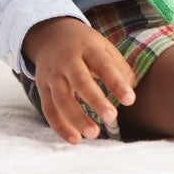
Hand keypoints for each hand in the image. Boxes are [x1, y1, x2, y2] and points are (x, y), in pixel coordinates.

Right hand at [23, 16, 135, 143]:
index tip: (130, 99)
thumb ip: (117, 66)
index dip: (116, 82)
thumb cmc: (85, 45)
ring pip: (61, 98)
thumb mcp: (102, 45)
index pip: (103, 65)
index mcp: (87, 47)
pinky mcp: (42, 87)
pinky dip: (60, 126)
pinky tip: (75, 139)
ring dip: (76, 118)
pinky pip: (49, 109)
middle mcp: (67, 60)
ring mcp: (53, 74)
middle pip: (80, 80)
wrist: (51, 34)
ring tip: (94, 134)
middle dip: (95, 100)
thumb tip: (131, 89)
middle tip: (112, 117)